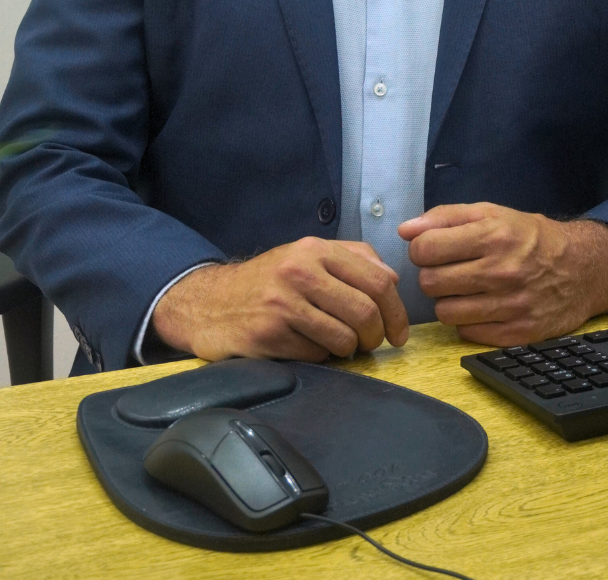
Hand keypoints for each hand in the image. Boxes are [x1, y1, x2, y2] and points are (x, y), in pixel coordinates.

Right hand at [151, 238, 409, 362]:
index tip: (398, 333)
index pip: (378, 280)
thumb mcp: (306, 256)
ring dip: (348, 350)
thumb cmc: (268, 281)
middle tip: (369, 345)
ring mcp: (283, 303)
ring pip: (344, 338)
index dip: (396, 312)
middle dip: (375, 336)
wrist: (209, 302)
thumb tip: (392, 278)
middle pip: (365, 312)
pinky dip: (319, 357)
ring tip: (337, 345)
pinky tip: (306, 347)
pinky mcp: (268, 334)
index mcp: (316, 250)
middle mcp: (300, 271)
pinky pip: (316, 355)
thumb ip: (351, 258)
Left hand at [398, 203, 607, 347]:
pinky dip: (467, 322)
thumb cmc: (530, 237)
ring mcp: (511, 305)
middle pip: (431, 283)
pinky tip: (481, 307)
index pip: (426, 249)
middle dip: (433, 276)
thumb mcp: (491, 213)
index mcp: (493, 236)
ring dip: (448, 301)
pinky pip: (466, 333)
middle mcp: (502, 271)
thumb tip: (405, 230)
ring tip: (465, 289)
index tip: (432, 250)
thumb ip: (445, 217)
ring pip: (445, 312)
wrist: (582, 268)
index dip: (422, 249)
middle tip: (448, 270)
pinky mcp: (518, 333)